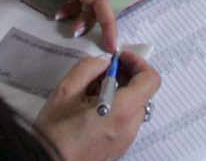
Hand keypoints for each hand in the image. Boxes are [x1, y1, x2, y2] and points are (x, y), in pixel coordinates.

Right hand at [35, 52, 161, 160]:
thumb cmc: (55, 133)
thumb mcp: (66, 91)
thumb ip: (89, 68)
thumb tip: (104, 63)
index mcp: (121, 111)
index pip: (150, 80)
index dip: (138, 63)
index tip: (121, 58)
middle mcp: (129, 127)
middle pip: (143, 92)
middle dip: (127, 76)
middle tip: (104, 71)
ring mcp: (126, 139)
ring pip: (135, 106)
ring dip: (121, 92)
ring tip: (93, 91)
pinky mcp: (119, 146)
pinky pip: (127, 120)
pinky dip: (117, 107)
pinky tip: (93, 107)